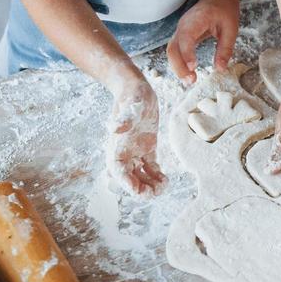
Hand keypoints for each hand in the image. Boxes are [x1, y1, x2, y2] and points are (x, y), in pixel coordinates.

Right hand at [105, 74, 165, 195]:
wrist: (137, 89)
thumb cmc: (131, 96)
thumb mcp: (130, 106)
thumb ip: (123, 118)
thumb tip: (114, 128)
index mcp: (116, 147)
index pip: (118, 172)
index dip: (127, 184)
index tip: (139, 190)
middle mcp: (124, 153)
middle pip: (129, 179)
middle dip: (140, 189)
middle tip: (155, 192)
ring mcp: (135, 152)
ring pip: (140, 176)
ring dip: (150, 185)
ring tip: (163, 187)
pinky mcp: (146, 148)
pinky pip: (150, 167)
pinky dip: (156, 176)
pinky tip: (166, 179)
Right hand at [167, 0, 239, 83]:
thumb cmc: (224, 10)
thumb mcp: (231, 29)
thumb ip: (225, 49)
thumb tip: (220, 69)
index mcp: (196, 20)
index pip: (186, 37)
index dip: (187, 53)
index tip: (192, 67)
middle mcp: (183, 25)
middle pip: (173, 48)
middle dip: (179, 67)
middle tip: (191, 81)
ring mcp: (180, 30)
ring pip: (171, 51)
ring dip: (177, 67)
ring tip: (190, 81)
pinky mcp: (181, 36)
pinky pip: (175, 51)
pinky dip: (178, 63)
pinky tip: (188, 73)